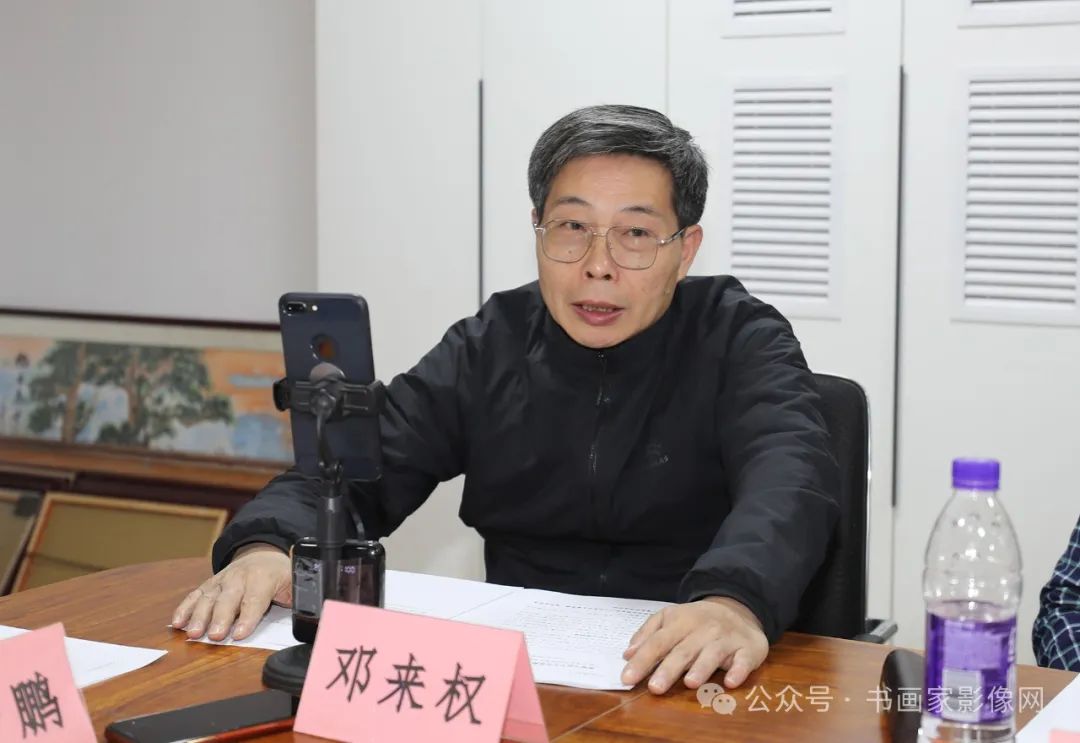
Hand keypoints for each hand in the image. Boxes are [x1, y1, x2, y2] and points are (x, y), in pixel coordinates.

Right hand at [171, 543, 290, 641]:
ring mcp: (222, 579)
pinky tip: (177, 623)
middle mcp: (240, 577)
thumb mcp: (294, 583)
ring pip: (209, 597)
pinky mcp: (209, 584)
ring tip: (193, 633)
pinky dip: (184, 608)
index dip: (248, 617)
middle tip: (215, 636)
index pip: (255, 599)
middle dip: (221, 617)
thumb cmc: (279, 575)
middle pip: (229, 598)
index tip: (239, 634)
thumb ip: (298, 599)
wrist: (263, 554)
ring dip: (199, 616)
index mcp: (264, 577)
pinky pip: (195, 595)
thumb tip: (309, 615)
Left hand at [620, 596, 768, 694]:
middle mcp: (703, 630)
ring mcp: (726, 639)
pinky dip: (738, 670)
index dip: (642, 660)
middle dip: (668, 669)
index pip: (658, 642)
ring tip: (690, 682)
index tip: (627, 679)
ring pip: (712, 654)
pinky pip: (743, 660)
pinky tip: (730, 681)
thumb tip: (628, 654)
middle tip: (654, 687)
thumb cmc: (697, 620)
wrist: (738, 608)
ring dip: (701, 668)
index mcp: (680, 622)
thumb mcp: (670, 618)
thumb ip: (648, 634)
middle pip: (683, 651)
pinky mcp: (747, 649)